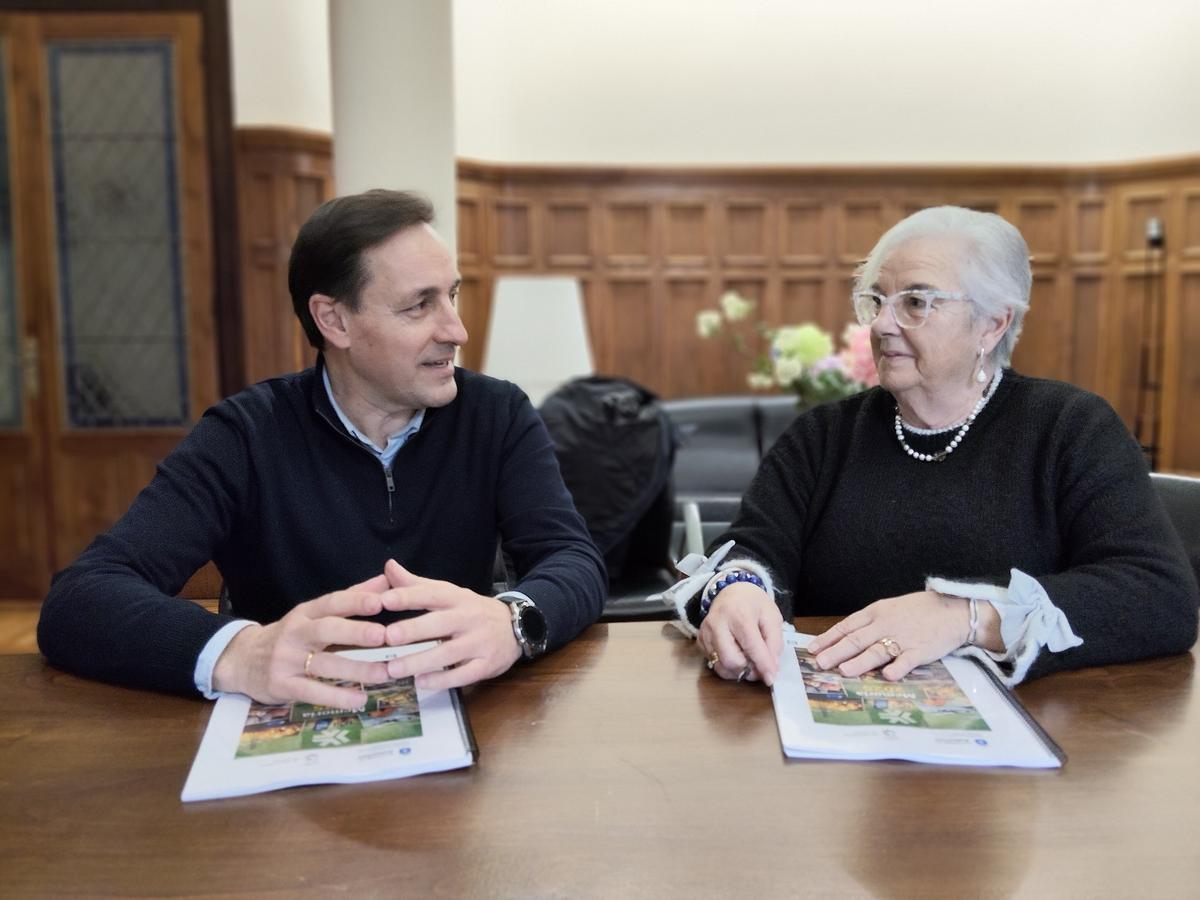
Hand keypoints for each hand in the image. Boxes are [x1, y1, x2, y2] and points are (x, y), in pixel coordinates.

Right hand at [212, 573, 391, 706]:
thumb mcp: (313, 613)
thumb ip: (350, 597)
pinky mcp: (281, 685)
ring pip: (324, 664)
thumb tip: (386, 578)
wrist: (241, 660)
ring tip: (384, 673)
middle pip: (326, 630)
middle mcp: (295, 633)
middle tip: (383, 636)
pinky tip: (360, 699)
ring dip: (356, 669)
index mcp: (306, 612)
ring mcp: (286, 660)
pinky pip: (312, 691)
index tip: (381, 602)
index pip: (331, 602)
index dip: (355, 601)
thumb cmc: (289, 635)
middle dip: (354, 632)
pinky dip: (337, 697)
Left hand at [380, 559, 521, 690]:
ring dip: (420, 661)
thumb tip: (389, 566)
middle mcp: (469, 618)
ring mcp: (480, 642)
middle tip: (387, 636)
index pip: (432, 594)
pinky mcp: (487, 664)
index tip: (384, 600)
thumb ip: (417, 585)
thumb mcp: (449, 594)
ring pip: (449, 652)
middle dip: (414, 629)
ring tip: (393, 669)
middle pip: (440, 623)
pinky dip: (442, 679)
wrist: (517, 626)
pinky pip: (464, 674)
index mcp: (457, 598)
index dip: (409, 596)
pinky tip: (421, 682)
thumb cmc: (472, 611)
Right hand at [697, 582, 782, 685]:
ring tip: (748, 661)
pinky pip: (713, 664)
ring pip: (720, 666)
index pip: (750, 646)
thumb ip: (774, 643)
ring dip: (738, 671)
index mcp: (739, 614)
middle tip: (758, 667)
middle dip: (748, 669)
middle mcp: (718, 623)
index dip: (762, 665)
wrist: (731, 591)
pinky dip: (727, 666)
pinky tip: (735, 654)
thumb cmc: (754, 604)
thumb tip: (771, 669)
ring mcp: (706, 632)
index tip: (771, 679)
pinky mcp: (700, 640)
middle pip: (731, 660)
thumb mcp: (772, 617)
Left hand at [806, 590, 970, 679]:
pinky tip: (887, 676)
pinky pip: (907, 661)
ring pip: (877, 651)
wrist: (952, 610)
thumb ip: (868, 623)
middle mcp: (886, 624)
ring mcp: (903, 638)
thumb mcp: (889, 609)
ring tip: (843, 671)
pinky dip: (897, 668)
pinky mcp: (920, 651)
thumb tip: (844, 638)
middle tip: (820, 663)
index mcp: (876, 612)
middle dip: (836, 652)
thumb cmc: (918, 610)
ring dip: (860, 662)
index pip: (847, 626)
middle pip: (857, 639)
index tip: (812, 649)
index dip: (828, 638)